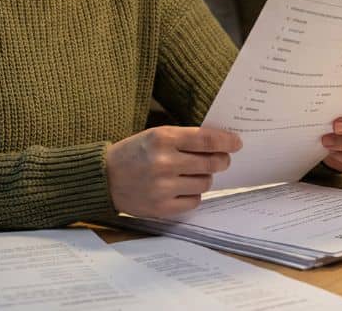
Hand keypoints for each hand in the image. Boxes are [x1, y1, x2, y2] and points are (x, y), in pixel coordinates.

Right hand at [106, 125, 241, 217]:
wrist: (105, 178)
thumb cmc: (135, 153)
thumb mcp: (156, 135)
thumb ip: (185, 138)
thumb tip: (220, 144)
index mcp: (163, 138)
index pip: (206, 140)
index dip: (227, 141)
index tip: (236, 143)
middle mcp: (164, 162)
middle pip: (211, 163)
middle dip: (221, 161)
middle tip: (221, 160)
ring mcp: (163, 187)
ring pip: (205, 183)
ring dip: (204, 178)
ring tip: (191, 174)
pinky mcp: (162, 207)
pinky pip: (194, 201)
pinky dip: (193, 195)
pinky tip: (182, 188)